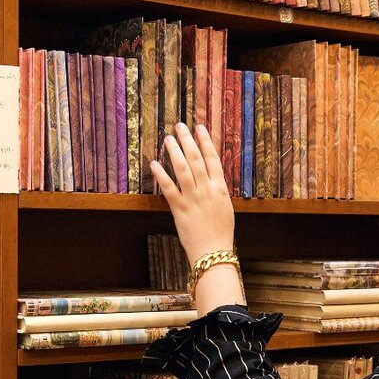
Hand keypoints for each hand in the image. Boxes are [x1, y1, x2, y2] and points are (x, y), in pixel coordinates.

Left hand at [150, 123, 234, 264]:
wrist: (213, 252)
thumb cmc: (220, 233)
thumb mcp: (224, 207)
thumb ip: (216, 191)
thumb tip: (210, 177)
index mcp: (220, 188)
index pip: (212, 158)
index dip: (205, 141)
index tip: (199, 128)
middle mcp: (207, 189)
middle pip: (196, 158)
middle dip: (188, 140)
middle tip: (180, 126)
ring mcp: (193, 198)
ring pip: (182, 168)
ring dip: (174, 151)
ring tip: (168, 139)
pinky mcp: (179, 208)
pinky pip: (169, 187)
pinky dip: (161, 174)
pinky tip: (155, 163)